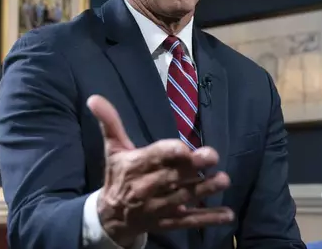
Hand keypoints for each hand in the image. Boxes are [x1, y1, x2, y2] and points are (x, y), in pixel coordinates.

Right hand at [86, 95, 233, 246]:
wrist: (110, 217)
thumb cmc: (117, 176)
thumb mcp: (113, 149)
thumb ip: (110, 123)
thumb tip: (94, 98)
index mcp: (134, 167)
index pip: (152, 158)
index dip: (167, 153)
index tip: (183, 148)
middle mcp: (147, 188)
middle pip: (172, 177)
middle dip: (193, 167)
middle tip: (213, 156)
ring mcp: (160, 207)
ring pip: (184, 198)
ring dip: (205, 190)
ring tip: (224, 180)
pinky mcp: (169, 222)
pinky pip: (190, 221)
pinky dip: (208, 218)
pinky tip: (227, 215)